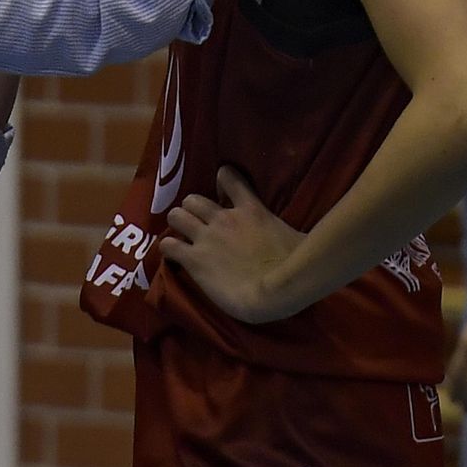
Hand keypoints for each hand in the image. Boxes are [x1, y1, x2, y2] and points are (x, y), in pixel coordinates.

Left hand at [160, 167, 305, 323]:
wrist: (276, 289)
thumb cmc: (294, 266)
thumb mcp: (294, 237)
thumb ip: (284, 232)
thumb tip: (299, 239)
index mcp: (250, 209)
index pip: (228, 178)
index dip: (221, 182)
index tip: (220, 192)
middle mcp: (224, 218)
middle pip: (193, 199)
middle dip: (191, 210)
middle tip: (196, 224)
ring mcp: (207, 238)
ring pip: (176, 216)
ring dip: (177, 224)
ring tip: (180, 236)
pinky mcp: (194, 259)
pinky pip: (168, 246)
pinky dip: (167, 249)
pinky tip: (172, 255)